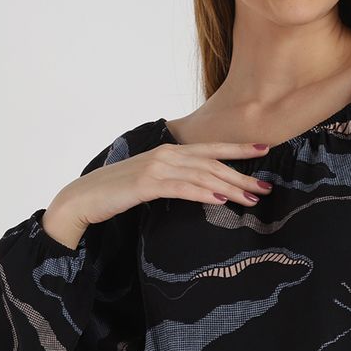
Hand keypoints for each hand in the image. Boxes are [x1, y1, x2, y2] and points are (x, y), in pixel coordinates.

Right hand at [45, 139, 275, 242]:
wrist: (84, 198)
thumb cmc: (119, 192)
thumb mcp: (152, 181)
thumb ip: (175, 178)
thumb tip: (202, 188)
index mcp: (170, 152)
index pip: (211, 148)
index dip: (239, 149)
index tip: (265, 150)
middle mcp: (167, 155)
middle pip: (213, 163)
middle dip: (242, 175)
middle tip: (266, 188)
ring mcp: (156, 168)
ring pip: (202, 176)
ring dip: (229, 187)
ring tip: (251, 199)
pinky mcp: (146, 184)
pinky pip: (181, 188)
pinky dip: (203, 194)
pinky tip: (220, 201)